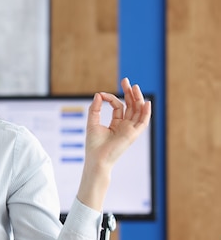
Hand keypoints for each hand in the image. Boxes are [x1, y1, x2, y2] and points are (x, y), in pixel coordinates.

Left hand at [77, 78, 151, 209]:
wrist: (97, 158)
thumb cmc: (94, 144)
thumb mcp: (92, 122)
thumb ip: (95, 108)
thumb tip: (98, 94)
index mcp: (116, 124)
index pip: (118, 106)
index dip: (110, 98)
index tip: (101, 95)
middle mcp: (125, 126)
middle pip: (131, 106)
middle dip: (129, 93)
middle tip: (126, 81)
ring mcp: (130, 130)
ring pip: (137, 111)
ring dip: (137, 99)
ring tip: (135, 87)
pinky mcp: (134, 134)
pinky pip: (143, 122)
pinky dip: (146, 112)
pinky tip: (146, 102)